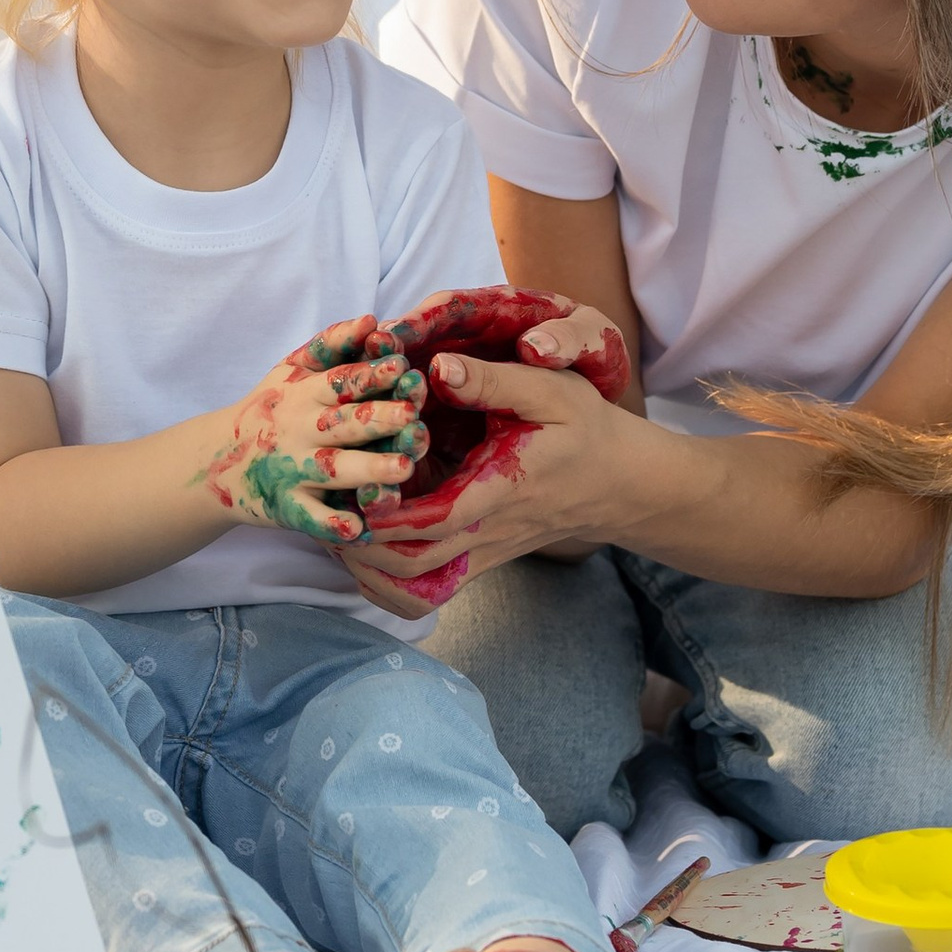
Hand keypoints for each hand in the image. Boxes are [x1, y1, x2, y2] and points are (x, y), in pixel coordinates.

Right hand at [201, 316, 427, 545]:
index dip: (371, 375)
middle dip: (377, 420)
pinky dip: (333, 525)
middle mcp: (301, 432)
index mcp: (305, 394)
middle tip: (412, 417)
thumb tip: (372, 319)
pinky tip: (360, 529)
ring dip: (368, 470)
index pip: (340, 381)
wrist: (219, 461)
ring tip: (404, 469)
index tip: (402, 367)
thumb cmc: (271, 408)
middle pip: (343, 424)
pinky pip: (312, 518)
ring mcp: (293, 472)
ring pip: (335, 471)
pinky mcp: (288, 508)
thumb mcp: (293, 369)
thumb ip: (333, 344)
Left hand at [345, 301, 637, 605]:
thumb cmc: (586, 429)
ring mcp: (485, 551)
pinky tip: (371, 542)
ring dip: (373, 566)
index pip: (434, 519)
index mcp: (501, 489)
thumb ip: (493, 381)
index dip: (386, 513)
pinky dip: (394, 574)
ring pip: (419, 583)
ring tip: (339, 530)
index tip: (353, 491)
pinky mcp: (483, 557)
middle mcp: (488, 531)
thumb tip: (439, 368)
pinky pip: (432, 584)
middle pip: (414, 565)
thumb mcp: (551, 391)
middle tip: (329, 512)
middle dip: (364, 548)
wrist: (622, 483)